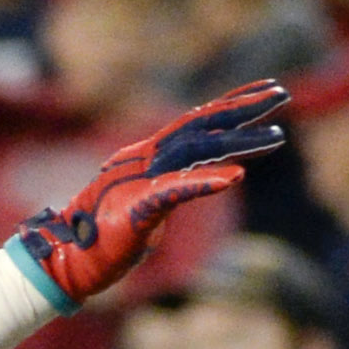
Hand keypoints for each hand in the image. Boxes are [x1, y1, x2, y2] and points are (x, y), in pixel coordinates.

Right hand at [10, 82, 286, 312]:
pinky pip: (176, 191)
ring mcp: (142, 180)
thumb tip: (201, 184)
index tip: (267, 89)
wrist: (65, 259)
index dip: (233, 103)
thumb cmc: (103, 237)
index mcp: (149, 155)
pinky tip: (236, 177)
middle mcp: (148, 158)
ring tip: (278, 137)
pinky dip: (205, 182)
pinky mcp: (138, 208)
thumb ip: (173, 189)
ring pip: (198, 151)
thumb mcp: (147, 206)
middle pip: (203, 124)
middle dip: (245, 107)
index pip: (198, 121)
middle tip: (283, 94)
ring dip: (240, 142)